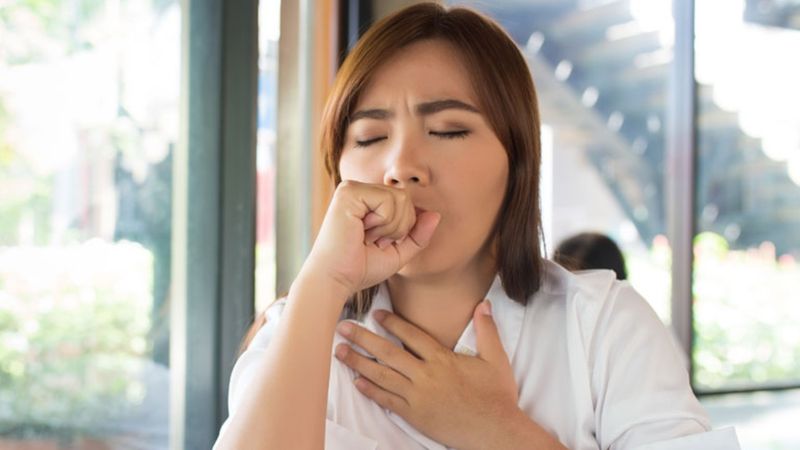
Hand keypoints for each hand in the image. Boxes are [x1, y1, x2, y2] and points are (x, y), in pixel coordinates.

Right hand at [304, 180, 440, 299]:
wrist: (335, 280)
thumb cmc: (360, 268)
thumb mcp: (398, 252)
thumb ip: (418, 235)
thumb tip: (436, 214)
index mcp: (367, 200)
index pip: (406, 202)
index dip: (403, 228)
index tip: (378, 243)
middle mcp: (359, 190)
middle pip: (406, 197)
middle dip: (399, 227)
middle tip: (373, 241)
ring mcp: (352, 188)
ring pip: (400, 198)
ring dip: (391, 226)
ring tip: (367, 237)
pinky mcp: (349, 192)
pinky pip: (388, 200)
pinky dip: (383, 222)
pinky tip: (362, 231)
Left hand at [334, 300, 523, 449]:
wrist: (495, 431)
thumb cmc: (497, 396)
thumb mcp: (496, 359)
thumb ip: (487, 330)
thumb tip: (483, 304)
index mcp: (443, 360)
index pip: (412, 335)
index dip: (392, 323)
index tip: (376, 313)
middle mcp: (426, 376)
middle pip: (388, 353)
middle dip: (363, 339)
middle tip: (342, 327)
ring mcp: (418, 397)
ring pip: (382, 376)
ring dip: (358, 362)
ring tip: (340, 351)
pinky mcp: (415, 416)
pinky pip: (388, 401)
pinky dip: (371, 391)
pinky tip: (356, 382)